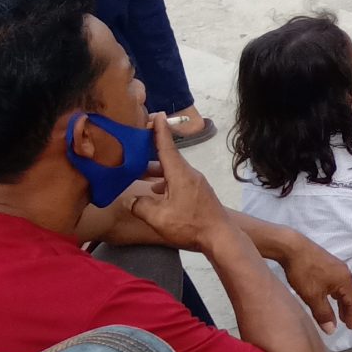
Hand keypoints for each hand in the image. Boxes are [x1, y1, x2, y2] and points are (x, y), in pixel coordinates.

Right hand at [125, 118, 230, 253]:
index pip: (167, 147)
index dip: (159, 131)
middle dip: (151, 152)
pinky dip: (164, 182)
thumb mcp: (159, 217)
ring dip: (155, 171)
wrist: (220, 237)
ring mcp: (195, 184)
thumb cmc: (189, 225)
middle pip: (167, 158)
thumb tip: (131, 199)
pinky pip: (177, 181)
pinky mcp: (198, 194)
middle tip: (134, 146)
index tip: (157, 114)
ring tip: (137, 173)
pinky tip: (155, 192)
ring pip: (171, 172)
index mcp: (180, 174)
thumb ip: (140, 205)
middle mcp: (189, 174)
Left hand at [271, 230, 351, 332]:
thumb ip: (324, 313)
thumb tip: (332, 330)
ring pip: (342, 287)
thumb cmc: (304, 272)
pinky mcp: (327, 262)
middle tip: (347, 322)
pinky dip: (336, 293)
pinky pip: (336, 281)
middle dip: (349, 309)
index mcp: (344, 280)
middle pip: (350, 294)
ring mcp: (336, 265)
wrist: (292, 247)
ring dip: (342, 301)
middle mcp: (344, 272)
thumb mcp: (313, 296)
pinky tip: (328, 295)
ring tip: (338, 312)